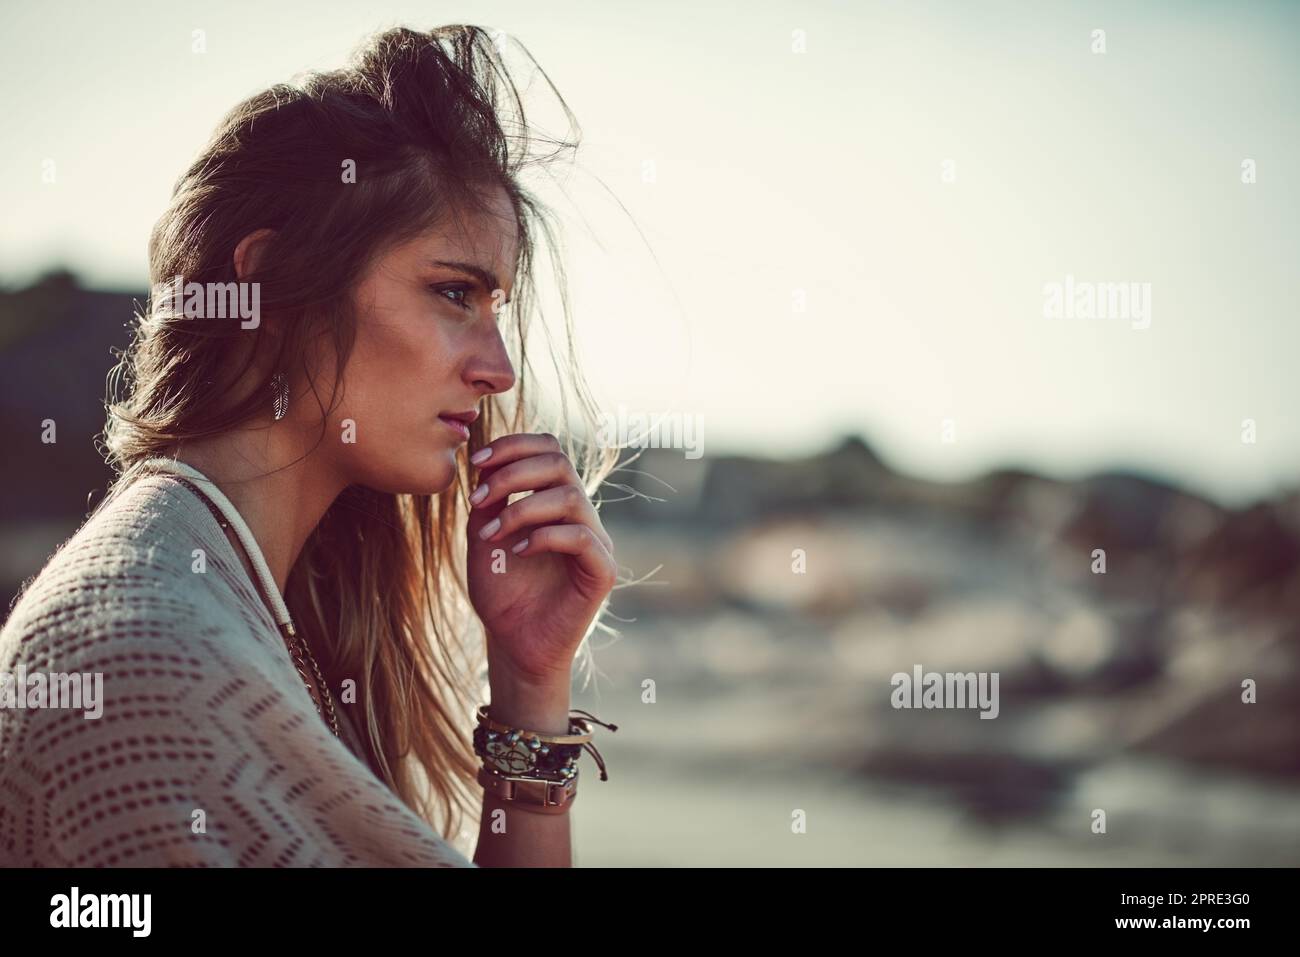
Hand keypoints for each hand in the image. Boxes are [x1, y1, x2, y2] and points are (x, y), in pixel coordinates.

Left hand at [465, 433, 616, 684]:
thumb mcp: (483, 537)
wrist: (513, 645)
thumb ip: (488, 501)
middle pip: (559, 463)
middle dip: (513, 473)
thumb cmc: (501, 592)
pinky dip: (544, 537)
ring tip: (492, 533)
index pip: (549, 449)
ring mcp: (596, 542)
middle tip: (478, 499)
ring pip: (569, 497)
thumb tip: (486, 464)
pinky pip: (581, 538)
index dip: (514, 445)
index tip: (475, 462)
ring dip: (521, 509)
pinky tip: (518, 552)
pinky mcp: (602, 571)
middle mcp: (580, 515)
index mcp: (555, 500)